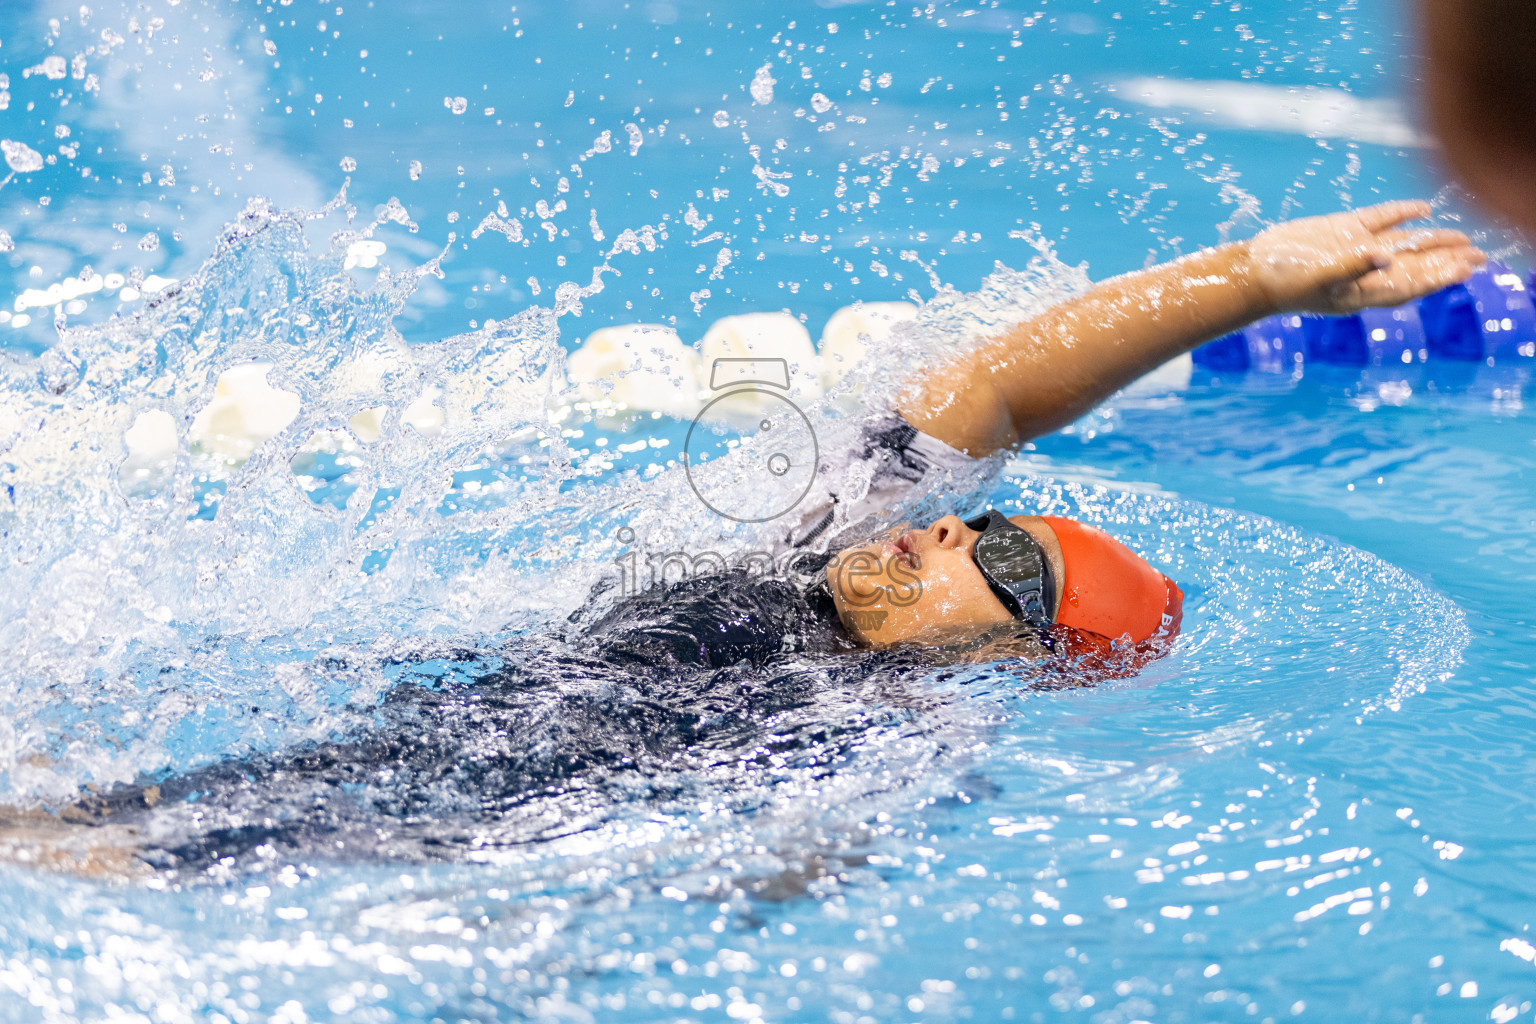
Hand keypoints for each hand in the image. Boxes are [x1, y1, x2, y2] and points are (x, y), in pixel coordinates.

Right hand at [1245, 200, 1485, 315]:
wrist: (1252, 270)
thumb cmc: (1283, 282)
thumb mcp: (1318, 277)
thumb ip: (1353, 266)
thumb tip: (1388, 257)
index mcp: (1363, 290)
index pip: (1411, 283)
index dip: (1440, 277)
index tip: (1467, 268)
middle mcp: (1365, 271)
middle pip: (1415, 266)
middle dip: (1447, 262)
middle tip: (1481, 256)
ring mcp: (1355, 249)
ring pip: (1404, 245)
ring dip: (1434, 242)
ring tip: (1465, 239)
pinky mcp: (1342, 231)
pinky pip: (1380, 222)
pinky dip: (1402, 215)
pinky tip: (1424, 210)